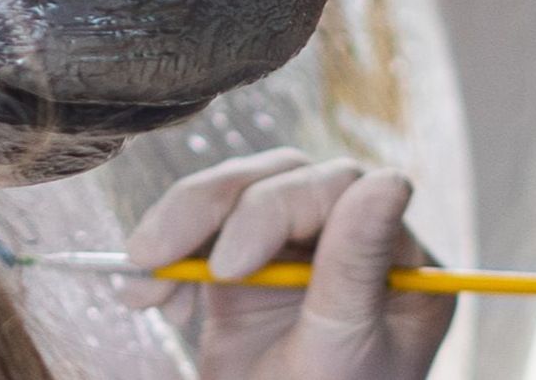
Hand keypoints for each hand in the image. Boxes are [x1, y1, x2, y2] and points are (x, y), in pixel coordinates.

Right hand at [120, 148, 452, 379]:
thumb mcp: (336, 355)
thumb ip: (355, 268)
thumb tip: (390, 181)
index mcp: (397, 265)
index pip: (342, 190)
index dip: (279, 208)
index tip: (228, 268)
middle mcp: (350, 246)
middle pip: (281, 181)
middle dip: (210, 212)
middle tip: (155, 255)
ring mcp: (296, 254)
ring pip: (236, 195)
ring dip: (178, 227)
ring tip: (139, 268)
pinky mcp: (247, 269)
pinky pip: (203, 233)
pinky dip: (166, 257)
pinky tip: (143, 296)